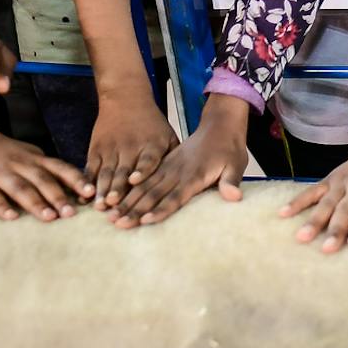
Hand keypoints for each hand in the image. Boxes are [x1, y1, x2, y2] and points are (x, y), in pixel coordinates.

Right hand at [0, 128, 92, 221]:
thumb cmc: (2, 153)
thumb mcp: (27, 155)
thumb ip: (47, 170)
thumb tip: (75, 191)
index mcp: (34, 158)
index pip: (59, 168)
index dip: (75, 180)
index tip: (91, 193)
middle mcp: (19, 164)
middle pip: (42, 179)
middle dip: (58, 196)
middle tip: (72, 213)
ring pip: (20, 187)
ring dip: (36, 203)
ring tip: (49, 217)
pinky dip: (1, 206)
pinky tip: (11, 217)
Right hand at [85, 95, 178, 210]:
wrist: (125, 98)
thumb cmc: (152, 124)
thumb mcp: (167, 135)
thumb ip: (174, 158)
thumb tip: (187, 182)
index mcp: (152, 145)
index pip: (148, 159)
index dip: (141, 170)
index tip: (134, 180)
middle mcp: (130, 147)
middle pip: (123, 171)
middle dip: (117, 190)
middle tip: (113, 208)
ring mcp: (112, 149)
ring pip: (106, 172)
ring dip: (102, 190)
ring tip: (100, 207)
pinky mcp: (96, 149)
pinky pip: (91, 169)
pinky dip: (88, 183)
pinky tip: (86, 197)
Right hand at [110, 96, 251, 227]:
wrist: (220, 124)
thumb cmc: (229, 148)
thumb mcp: (236, 164)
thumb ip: (231, 181)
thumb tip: (234, 197)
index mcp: (195, 174)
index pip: (176, 196)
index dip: (162, 209)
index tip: (146, 221)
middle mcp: (177, 171)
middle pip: (154, 193)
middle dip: (135, 209)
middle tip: (118, 223)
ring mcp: (169, 166)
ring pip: (144, 186)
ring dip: (127, 201)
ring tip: (111, 216)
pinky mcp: (164, 163)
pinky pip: (144, 178)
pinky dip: (129, 189)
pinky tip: (116, 199)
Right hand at [280, 137, 347, 252]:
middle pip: (346, 210)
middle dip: (336, 230)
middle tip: (327, 249)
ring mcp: (342, 181)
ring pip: (327, 202)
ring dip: (313, 220)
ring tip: (301, 237)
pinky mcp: (331, 179)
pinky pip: (312, 191)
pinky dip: (298, 201)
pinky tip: (283, 214)